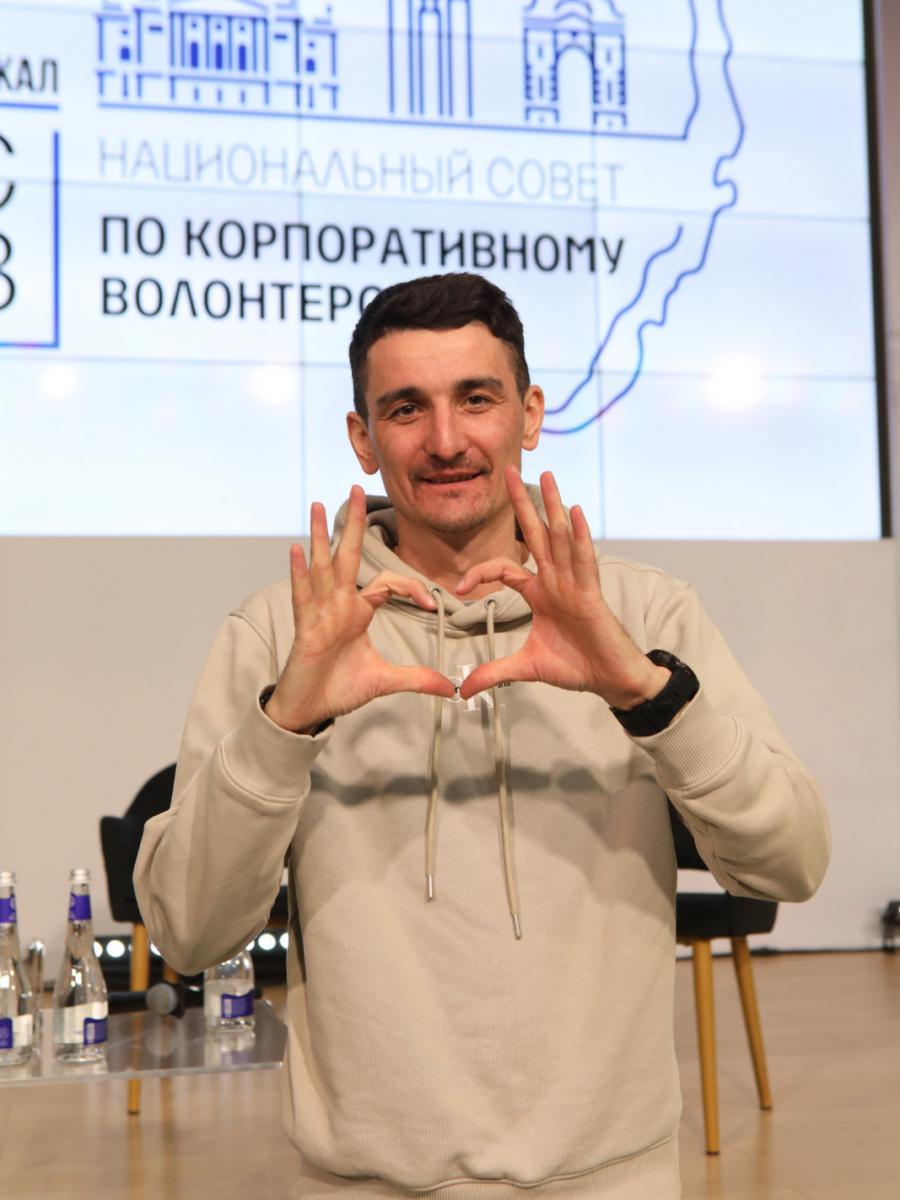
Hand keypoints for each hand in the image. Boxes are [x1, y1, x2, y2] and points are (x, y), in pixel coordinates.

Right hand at [265, 486, 454, 732]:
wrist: (310, 710)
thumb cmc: (339, 689)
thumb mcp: (386, 681)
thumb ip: (417, 680)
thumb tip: (450, 687)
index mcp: (358, 612)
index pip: (387, 583)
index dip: (410, 587)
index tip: (433, 604)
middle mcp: (338, 605)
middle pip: (348, 556)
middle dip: (354, 523)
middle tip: (358, 487)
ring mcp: (320, 613)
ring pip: (322, 567)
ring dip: (322, 535)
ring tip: (320, 505)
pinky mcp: (304, 627)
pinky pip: (303, 595)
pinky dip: (299, 572)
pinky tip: (297, 549)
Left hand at [455, 468, 669, 707]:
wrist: (610, 679)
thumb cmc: (576, 666)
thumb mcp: (525, 668)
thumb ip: (493, 673)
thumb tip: (461, 690)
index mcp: (540, 593)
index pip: (505, 568)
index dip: (481, 572)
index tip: (461, 589)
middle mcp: (556, 581)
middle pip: (535, 534)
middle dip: (522, 503)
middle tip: (510, 470)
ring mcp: (574, 584)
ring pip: (560, 538)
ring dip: (553, 506)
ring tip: (547, 476)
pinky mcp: (591, 594)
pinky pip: (584, 560)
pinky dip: (580, 536)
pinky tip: (574, 512)